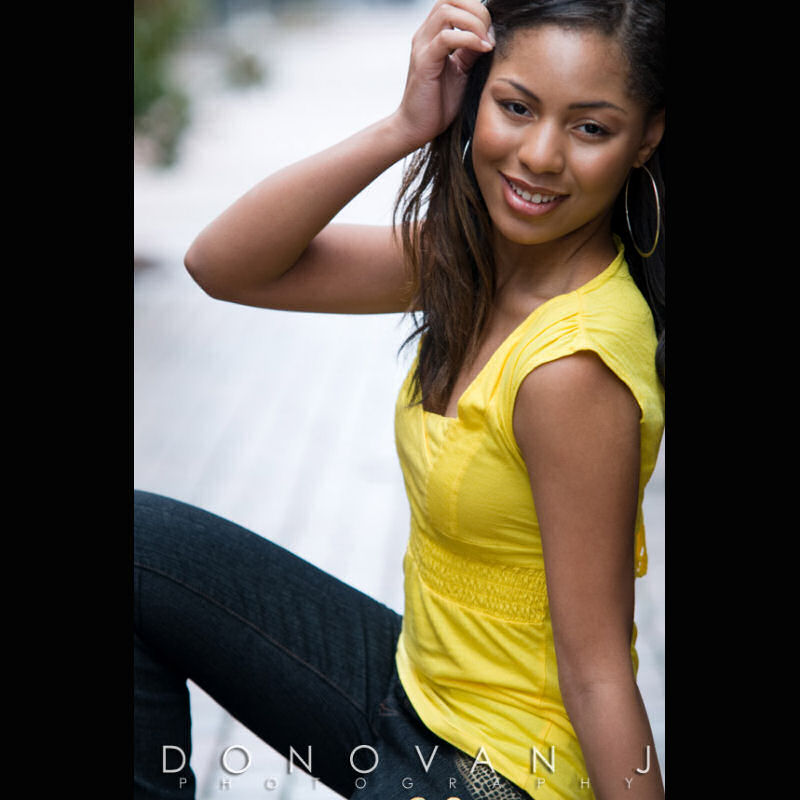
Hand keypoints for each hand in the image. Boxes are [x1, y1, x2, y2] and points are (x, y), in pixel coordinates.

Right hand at [393, 0, 493, 150]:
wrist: (416, 128)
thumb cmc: (439, 103)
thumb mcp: (462, 72)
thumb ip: (472, 51)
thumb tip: (490, 35)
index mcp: (434, 34)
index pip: (455, 2)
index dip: (477, 10)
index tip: (492, 34)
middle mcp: (425, 35)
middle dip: (477, 10)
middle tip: (490, 34)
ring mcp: (422, 47)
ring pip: (447, 11)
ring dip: (474, 22)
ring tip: (487, 42)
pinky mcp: (424, 62)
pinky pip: (446, 37)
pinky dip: (469, 39)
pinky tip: (483, 49)